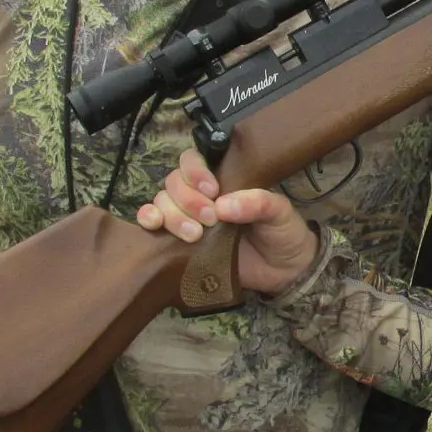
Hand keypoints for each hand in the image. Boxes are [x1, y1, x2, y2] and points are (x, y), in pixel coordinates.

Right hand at [136, 150, 320, 296]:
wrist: (284, 271)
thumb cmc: (282, 232)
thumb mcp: (279, 212)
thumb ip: (257, 203)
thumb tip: (223, 206)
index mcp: (223, 180)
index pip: (193, 161)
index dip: (195, 171)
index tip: (212, 190)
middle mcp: (200, 196)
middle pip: (174, 183)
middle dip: (188, 200)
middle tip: (210, 219)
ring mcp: (188, 218)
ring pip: (162, 202)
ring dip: (173, 215)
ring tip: (195, 235)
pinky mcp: (179, 243)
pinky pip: (153, 225)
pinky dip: (148, 220)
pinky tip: (155, 225)